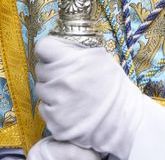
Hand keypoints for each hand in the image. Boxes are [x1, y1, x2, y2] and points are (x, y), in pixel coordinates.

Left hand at [34, 36, 144, 157]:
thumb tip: (59, 43)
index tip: (53, 55)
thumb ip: (77, 50)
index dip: (49, 50)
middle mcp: (62, 81)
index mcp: (73, 61)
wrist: (124, 121)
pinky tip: (69, 108)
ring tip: (70, 94)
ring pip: (41, 89)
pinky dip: (53, 108)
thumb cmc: (114, 88)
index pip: (43, 46)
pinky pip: (44, 108)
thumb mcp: (100, 58)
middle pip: (40, 68)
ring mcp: (57, 103)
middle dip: (51, 71)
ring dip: (51, 90)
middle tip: (67, 77)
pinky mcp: (55, 122)